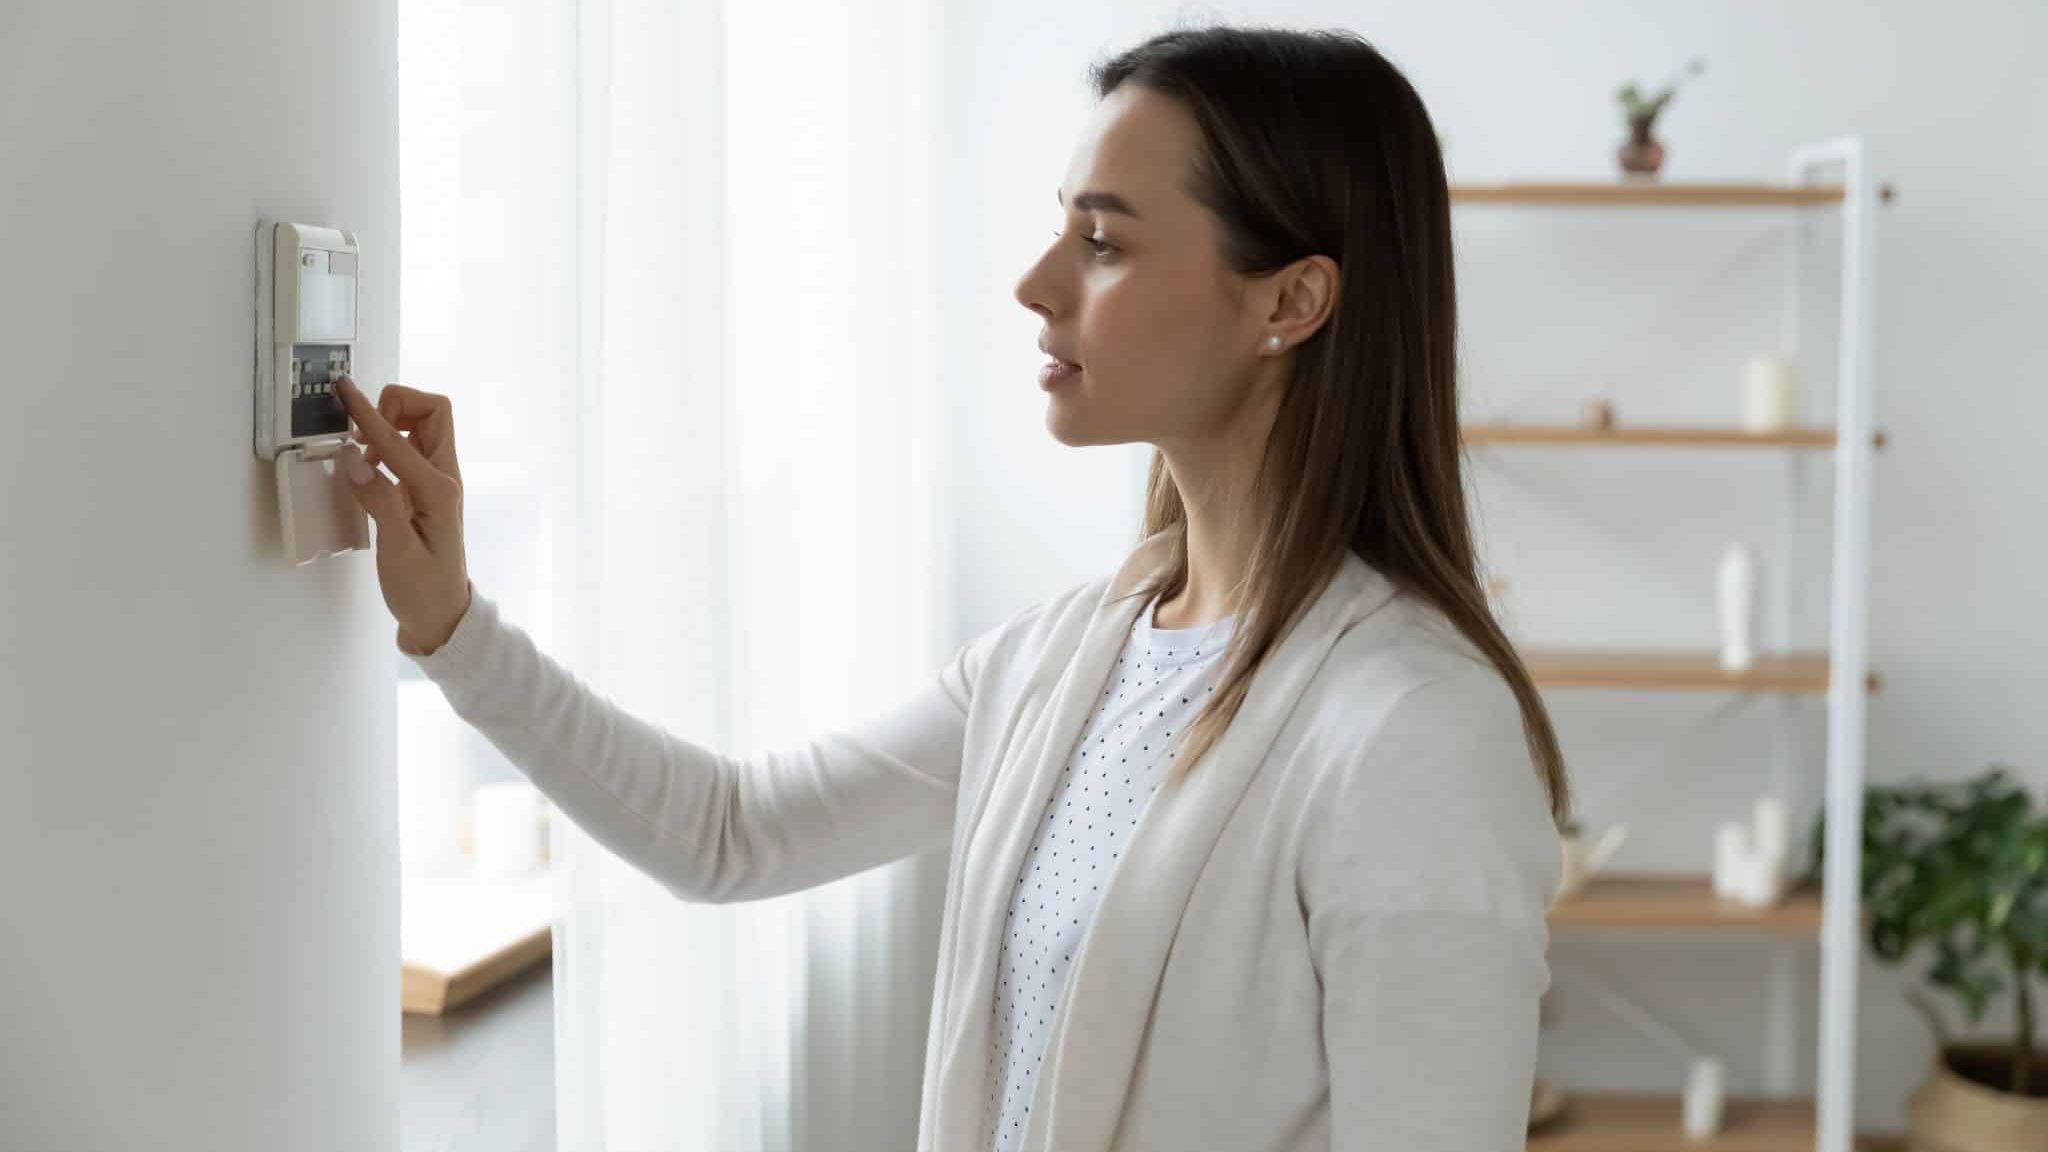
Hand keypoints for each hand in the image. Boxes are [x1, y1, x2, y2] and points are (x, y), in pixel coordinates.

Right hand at [334, 376, 472, 655]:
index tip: (344, 389)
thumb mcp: (398, 551)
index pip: (400, 438)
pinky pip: (412, 447)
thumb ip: (379, 502)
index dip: (368, 412)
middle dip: (396, 406)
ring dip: (391, 424)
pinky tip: (368, 468)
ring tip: (362, 453)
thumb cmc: (421, 589)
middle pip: (433, 411)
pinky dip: (389, 442)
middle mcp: (444, 477)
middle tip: (363, 435)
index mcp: (440, 489)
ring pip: (423, 426)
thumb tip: (355, 457)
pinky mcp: (426, 489)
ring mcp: (437, 481)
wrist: (442, 616)